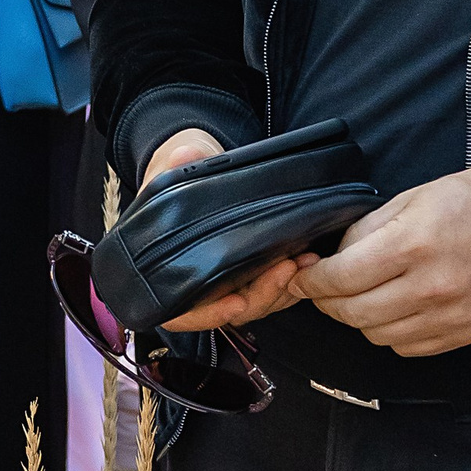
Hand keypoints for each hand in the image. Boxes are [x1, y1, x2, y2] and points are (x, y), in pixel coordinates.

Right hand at [137, 128, 313, 334]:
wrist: (196, 165)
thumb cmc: (176, 172)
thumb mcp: (172, 162)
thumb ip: (176, 163)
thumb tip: (183, 157)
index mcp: (163, 268)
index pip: (181, 312)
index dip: (207, 313)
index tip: (236, 301)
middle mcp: (194, 282)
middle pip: (228, 311)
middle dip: (261, 295)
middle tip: (284, 269)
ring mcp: (225, 280)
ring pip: (255, 303)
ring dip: (281, 288)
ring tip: (303, 260)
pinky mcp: (248, 273)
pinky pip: (269, 289)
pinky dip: (289, 280)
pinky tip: (307, 258)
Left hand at [295, 164, 470, 356]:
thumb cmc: (469, 204)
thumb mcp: (409, 200)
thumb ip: (364, 232)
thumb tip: (330, 260)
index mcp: (413, 245)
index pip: (340, 279)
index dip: (310, 281)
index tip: (301, 277)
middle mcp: (430, 286)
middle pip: (353, 313)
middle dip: (327, 301)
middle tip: (323, 288)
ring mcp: (448, 315)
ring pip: (376, 334)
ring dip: (358, 318)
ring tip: (362, 295)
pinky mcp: (462, 333)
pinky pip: (406, 347)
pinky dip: (390, 332)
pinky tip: (394, 309)